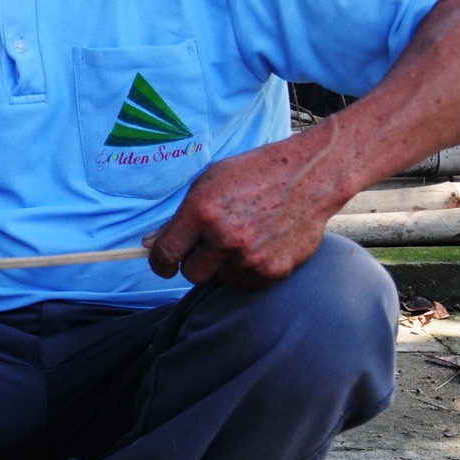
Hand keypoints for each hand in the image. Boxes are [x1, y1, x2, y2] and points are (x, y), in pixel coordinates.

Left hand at [145, 132, 346, 287]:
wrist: (310, 176)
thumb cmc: (253, 175)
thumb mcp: (207, 184)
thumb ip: (177, 219)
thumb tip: (149, 244)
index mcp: (202, 211)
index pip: (166, 253)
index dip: (159, 263)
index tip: (164, 264)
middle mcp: (225, 236)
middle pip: (191, 273)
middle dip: (194, 263)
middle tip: (209, 244)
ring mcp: (252, 256)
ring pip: (220, 279)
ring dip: (223, 265)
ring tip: (242, 237)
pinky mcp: (274, 270)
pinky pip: (246, 284)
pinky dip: (247, 270)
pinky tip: (260, 245)